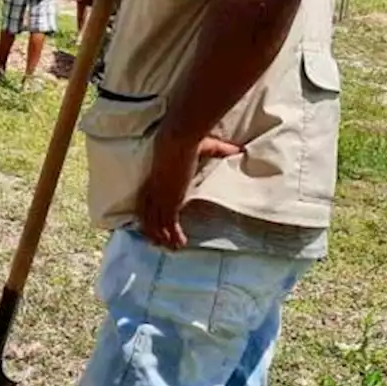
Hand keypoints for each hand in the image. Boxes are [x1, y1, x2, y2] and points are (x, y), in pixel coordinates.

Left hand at [139, 132, 243, 249]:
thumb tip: (238, 149)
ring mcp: (161, 195)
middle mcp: (155, 189)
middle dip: (152, 229)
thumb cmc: (189, 139)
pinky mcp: (169, 200)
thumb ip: (220, 149)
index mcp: (156, 178)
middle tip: (158, 243)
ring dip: (163, 236)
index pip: (148, 199)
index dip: (149, 211)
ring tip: (171, 248)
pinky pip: (169, 222)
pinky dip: (173, 234)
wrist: (180, 137)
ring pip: (156, 222)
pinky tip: (180, 244)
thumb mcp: (204, 146)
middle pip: (147, 214)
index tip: (152, 222)